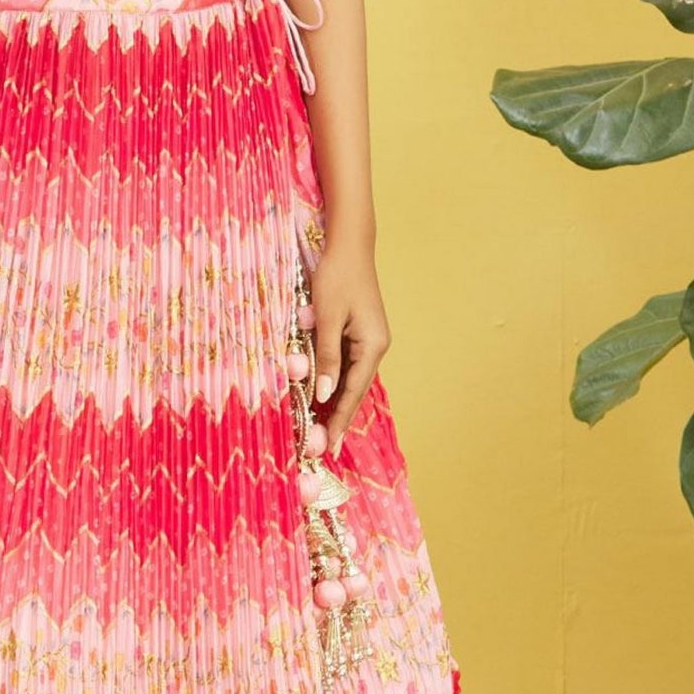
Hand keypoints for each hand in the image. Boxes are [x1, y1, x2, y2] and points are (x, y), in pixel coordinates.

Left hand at [308, 240, 389, 454]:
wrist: (349, 246)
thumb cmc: (336, 277)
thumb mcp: (327, 318)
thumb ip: (326, 358)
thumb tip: (323, 395)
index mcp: (372, 346)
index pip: (353, 393)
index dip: (338, 420)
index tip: (327, 447)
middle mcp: (375, 347)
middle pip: (354, 391)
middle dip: (336, 418)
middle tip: (320, 447)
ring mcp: (369, 340)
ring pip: (349, 380)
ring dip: (333, 403)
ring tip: (317, 430)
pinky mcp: (359, 333)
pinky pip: (346, 366)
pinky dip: (333, 382)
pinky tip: (321, 397)